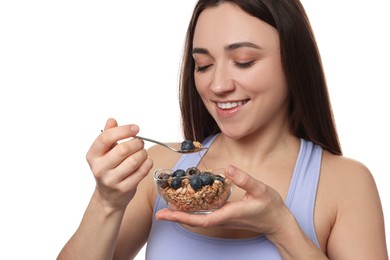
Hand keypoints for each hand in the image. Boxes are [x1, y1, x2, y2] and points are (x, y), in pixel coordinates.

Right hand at [86, 118, 152, 209]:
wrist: (108, 196)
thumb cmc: (108, 169)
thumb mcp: (104, 152)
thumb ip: (108, 134)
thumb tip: (112, 120)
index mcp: (93, 155)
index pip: (106, 138)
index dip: (123, 130)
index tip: (135, 128)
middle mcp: (99, 168)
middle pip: (123, 149)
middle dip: (136, 143)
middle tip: (140, 142)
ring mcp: (111, 180)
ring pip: (134, 160)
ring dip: (143, 153)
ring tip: (142, 152)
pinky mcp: (124, 188)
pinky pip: (142, 171)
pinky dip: (147, 163)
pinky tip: (145, 162)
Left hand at [155, 165, 290, 235]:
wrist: (277, 222)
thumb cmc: (271, 207)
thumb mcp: (261, 190)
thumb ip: (245, 180)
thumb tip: (229, 168)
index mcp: (229, 214)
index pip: (202, 219)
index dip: (183, 217)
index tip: (168, 214)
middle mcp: (223, 219)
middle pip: (195, 222)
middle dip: (177, 218)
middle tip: (160, 213)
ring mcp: (223, 220)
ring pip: (198, 220)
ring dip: (182, 216)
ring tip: (167, 209)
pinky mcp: (225, 217)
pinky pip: (204, 217)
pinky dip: (192, 213)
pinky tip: (186, 207)